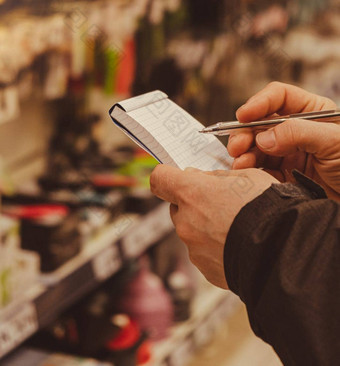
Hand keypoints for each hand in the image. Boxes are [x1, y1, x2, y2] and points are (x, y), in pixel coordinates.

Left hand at [150, 165, 275, 288]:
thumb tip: (197, 178)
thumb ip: (215, 178)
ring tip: (237, 226)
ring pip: (192, 231)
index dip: (168, 176)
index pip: (160, 179)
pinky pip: (206, 252)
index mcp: (191, 193)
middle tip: (221, 202)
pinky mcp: (206, 269)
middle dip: (194, 203)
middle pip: (178, 207)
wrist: (284, 249)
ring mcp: (194, 248)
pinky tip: (239, 244)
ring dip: (207, 227)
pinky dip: (218, 248)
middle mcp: (185, 221)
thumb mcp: (245, 176)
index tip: (179, 177)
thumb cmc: (267, 207)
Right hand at [228, 81, 339, 199]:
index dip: (259, 103)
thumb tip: (263, 137)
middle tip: (237, 146)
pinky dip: (250, 170)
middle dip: (246, 132)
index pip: (279, 97)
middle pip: (262, 122)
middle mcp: (298, 129)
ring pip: (257, 146)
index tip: (244, 116)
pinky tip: (246, 173)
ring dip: (245, 153)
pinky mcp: (285, 175)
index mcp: (313, 112)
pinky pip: (261, 169)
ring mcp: (290, 152)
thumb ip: (298, 133)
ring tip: (240, 164)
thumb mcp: (334, 142)